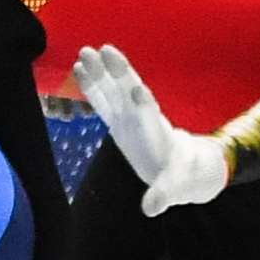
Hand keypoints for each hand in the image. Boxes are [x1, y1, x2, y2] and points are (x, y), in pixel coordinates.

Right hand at [71, 44, 228, 213]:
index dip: (143, 104)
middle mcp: (143, 118)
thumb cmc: (181, 175)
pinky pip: (102, 98)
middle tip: (106, 51)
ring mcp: (129, 115)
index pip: (151, 116)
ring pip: (114, 89)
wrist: (180, 164)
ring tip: (86, 52)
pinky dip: (92, 84)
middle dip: (120, 73)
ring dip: (102, 72)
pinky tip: (78, 67)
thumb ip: (163, 194)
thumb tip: (151, 208)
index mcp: (158, 132)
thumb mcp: (175, 186)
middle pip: (130, 92)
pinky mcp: (118, 118)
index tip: (137, 89)